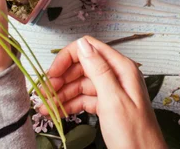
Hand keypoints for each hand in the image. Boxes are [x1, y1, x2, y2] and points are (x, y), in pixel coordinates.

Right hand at [40, 36, 165, 148]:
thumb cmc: (135, 134)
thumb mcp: (113, 100)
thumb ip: (98, 70)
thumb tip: (83, 44)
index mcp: (121, 68)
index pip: (89, 48)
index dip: (67, 58)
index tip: (52, 73)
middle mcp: (116, 76)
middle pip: (82, 67)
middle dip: (61, 78)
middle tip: (44, 93)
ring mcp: (111, 91)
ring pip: (80, 84)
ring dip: (61, 94)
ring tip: (45, 106)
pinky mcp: (106, 106)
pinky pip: (83, 99)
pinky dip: (69, 104)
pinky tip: (56, 111)